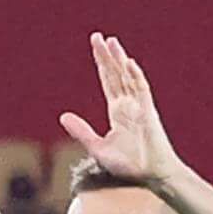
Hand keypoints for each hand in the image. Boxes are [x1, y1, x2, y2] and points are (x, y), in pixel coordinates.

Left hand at [57, 31, 175, 193]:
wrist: (149, 177)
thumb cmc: (128, 165)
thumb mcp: (97, 147)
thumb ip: (81, 131)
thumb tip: (63, 115)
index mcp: (117, 112)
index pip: (108, 81)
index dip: (101, 64)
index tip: (95, 47)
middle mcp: (128, 105)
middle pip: (116, 74)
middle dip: (107, 56)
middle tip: (97, 36)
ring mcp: (139, 107)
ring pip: (128, 77)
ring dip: (120, 60)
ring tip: (111, 42)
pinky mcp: (148, 113)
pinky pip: (142, 91)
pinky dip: (135, 76)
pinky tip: (127, 63)